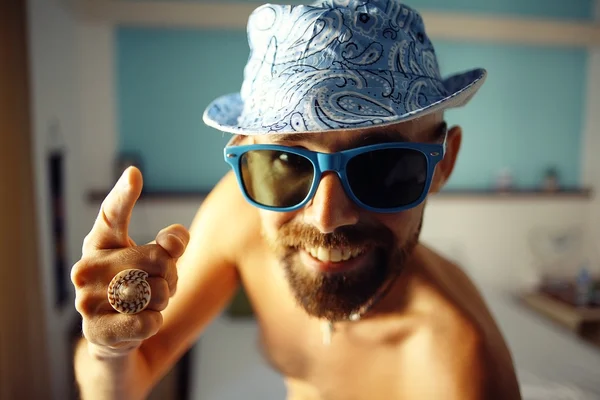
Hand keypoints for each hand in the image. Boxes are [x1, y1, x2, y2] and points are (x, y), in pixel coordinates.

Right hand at [71, 167, 189, 356]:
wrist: (116, 336)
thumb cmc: (137, 287)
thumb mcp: (156, 261)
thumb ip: (170, 243)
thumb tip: (174, 241)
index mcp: (100, 243)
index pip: (112, 214)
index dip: (125, 195)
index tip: (135, 174)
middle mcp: (86, 268)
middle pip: (157, 258)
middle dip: (171, 274)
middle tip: (158, 283)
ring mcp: (86, 301)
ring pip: (157, 292)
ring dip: (164, 300)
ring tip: (146, 303)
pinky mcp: (96, 331)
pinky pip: (149, 320)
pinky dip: (155, 321)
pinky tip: (142, 322)